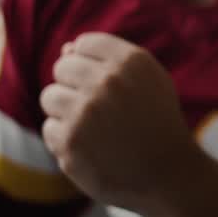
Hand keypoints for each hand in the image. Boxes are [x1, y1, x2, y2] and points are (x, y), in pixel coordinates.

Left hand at [39, 33, 203, 216]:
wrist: (168, 173)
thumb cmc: (157, 122)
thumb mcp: (150, 80)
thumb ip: (112, 59)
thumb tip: (65, 48)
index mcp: (130, 61)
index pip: (84, 43)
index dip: (88, 62)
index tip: (102, 83)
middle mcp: (107, 81)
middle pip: (62, 67)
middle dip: (74, 85)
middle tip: (97, 107)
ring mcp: (86, 111)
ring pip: (49, 97)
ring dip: (65, 111)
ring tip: (93, 126)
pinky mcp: (69, 141)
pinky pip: (50, 128)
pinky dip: (65, 139)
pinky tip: (90, 146)